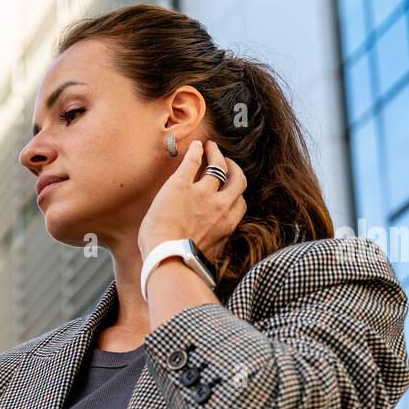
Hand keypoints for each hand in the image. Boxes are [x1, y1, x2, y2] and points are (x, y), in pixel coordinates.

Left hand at [138, 138, 246, 265]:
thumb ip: (217, 244)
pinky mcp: (181, 185)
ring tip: (212, 148)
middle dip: (234, 169)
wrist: (168, 259)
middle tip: (226, 162)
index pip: (240, 203)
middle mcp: (220, 206)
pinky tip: (197, 145)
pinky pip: (192, 161)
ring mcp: (202, 193)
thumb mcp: (210, 255)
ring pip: (218, 166)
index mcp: (228, 224)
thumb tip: (214, 248)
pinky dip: (196, 151)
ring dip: (216, 154)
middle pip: (237, 180)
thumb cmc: (183, 264)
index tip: (230, 188)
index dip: (236, 192)